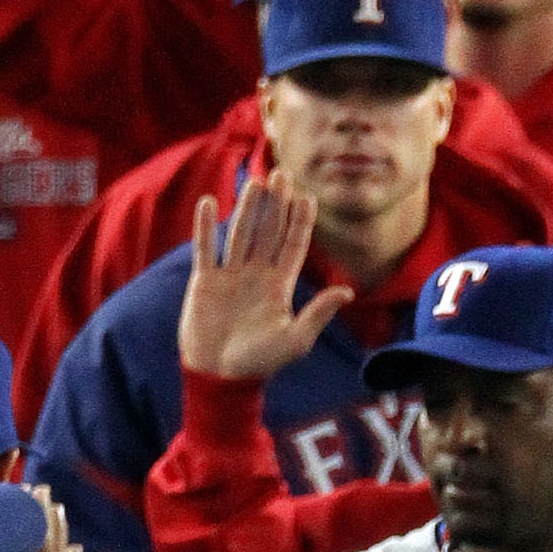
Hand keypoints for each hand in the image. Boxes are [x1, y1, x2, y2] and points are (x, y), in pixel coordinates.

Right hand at [179, 182, 352, 382]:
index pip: (292, 246)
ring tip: (256, 182)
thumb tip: (348, 291)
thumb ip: (318, 314)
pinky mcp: (204, 281)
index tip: (307, 196)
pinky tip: (210, 202)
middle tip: (283, 174)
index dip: (300, 222)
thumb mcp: (295, 341)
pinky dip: (206, 227)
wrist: (220, 377)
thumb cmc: (259, 363)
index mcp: (279, 286)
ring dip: (248, 208)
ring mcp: (230, 276)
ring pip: (240, 233)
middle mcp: (256, 275)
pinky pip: (206, 248)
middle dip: (276, 204)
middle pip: (268, 231)